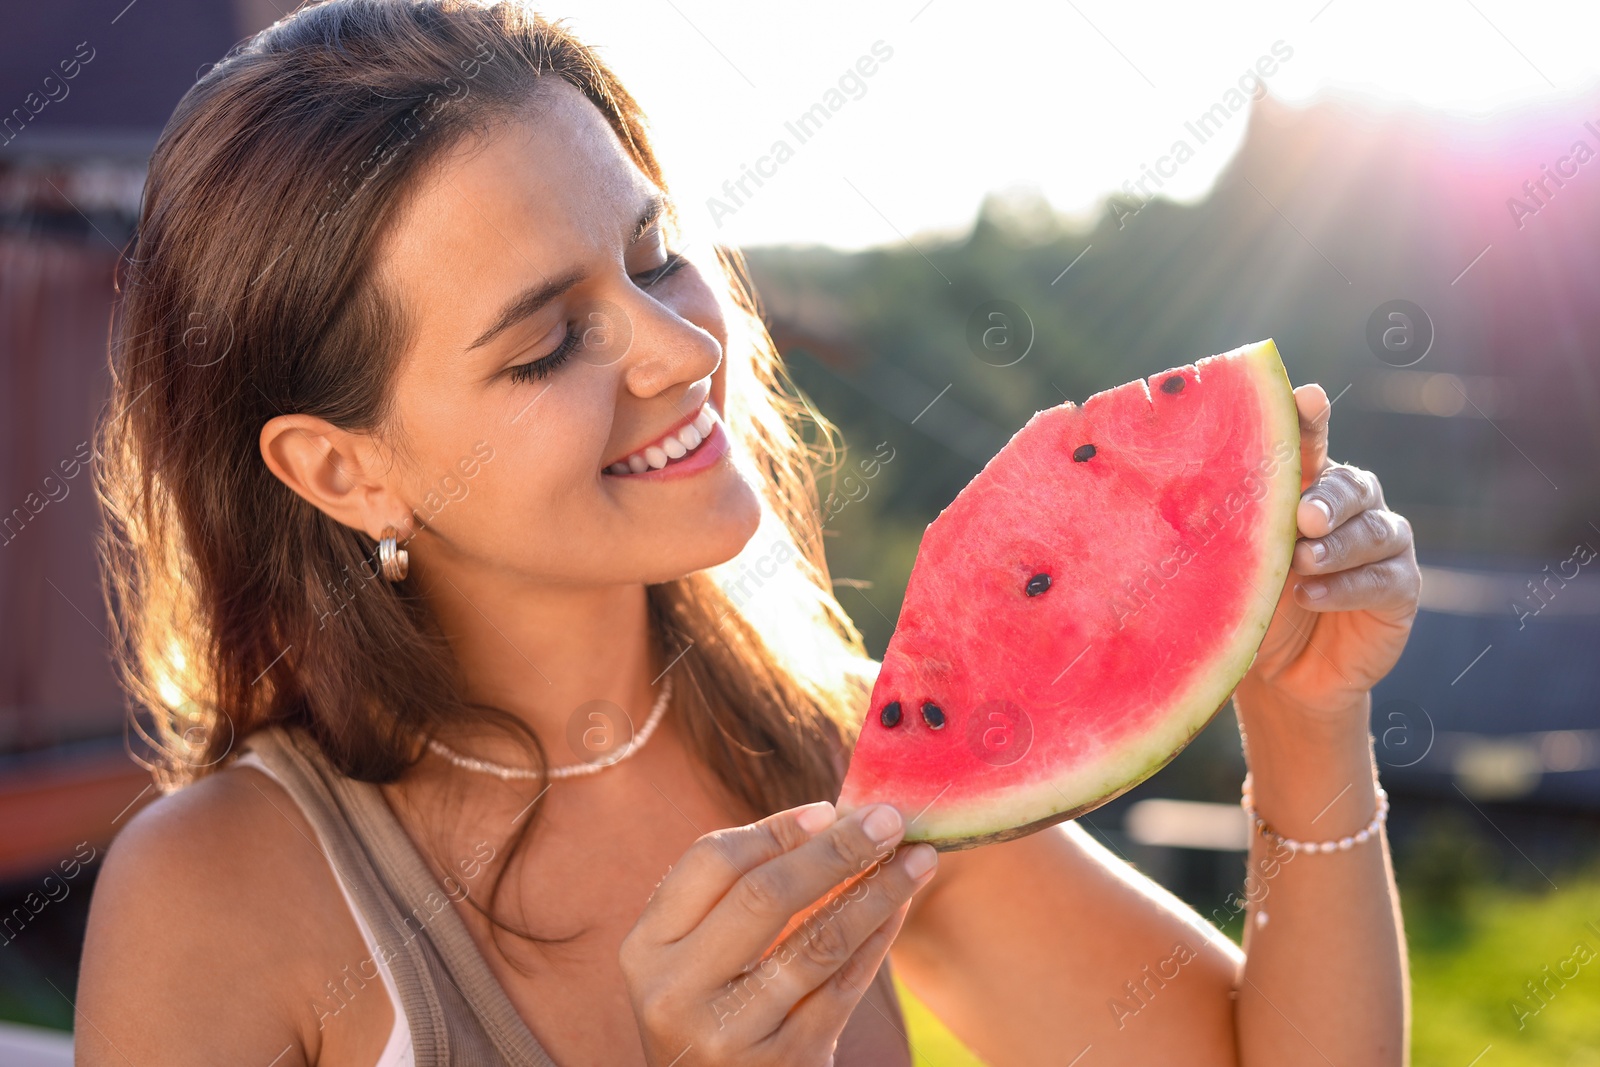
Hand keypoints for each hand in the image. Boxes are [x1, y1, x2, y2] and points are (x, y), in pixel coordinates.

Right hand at [619, 801, 937, 1065]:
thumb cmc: (712, 1010)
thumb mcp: (694, 957)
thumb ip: (735, 894)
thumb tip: (828, 820)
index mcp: (647, 948)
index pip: (711, 862)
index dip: (775, 829)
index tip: (830, 811)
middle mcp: (678, 990)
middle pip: (764, 895)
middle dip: (836, 850)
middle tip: (888, 819)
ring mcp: (732, 1032)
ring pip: (817, 941)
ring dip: (876, 891)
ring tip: (917, 858)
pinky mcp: (786, 1063)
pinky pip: (844, 987)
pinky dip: (878, 939)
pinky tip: (900, 907)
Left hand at [1242, 384, 1420, 719]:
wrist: (1279, 675)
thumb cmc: (1252, 605)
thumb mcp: (1236, 564)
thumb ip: (1237, 528)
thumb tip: (1196, 495)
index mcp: (1306, 486)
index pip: (1310, 444)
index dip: (1310, 419)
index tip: (1307, 397)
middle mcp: (1349, 506)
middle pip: (1351, 484)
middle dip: (1328, 497)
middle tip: (1304, 516)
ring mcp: (1380, 545)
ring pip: (1371, 530)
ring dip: (1335, 546)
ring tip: (1302, 562)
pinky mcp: (1401, 588)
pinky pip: (1383, 579)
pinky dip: (1347, 586)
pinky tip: (1313, 594)